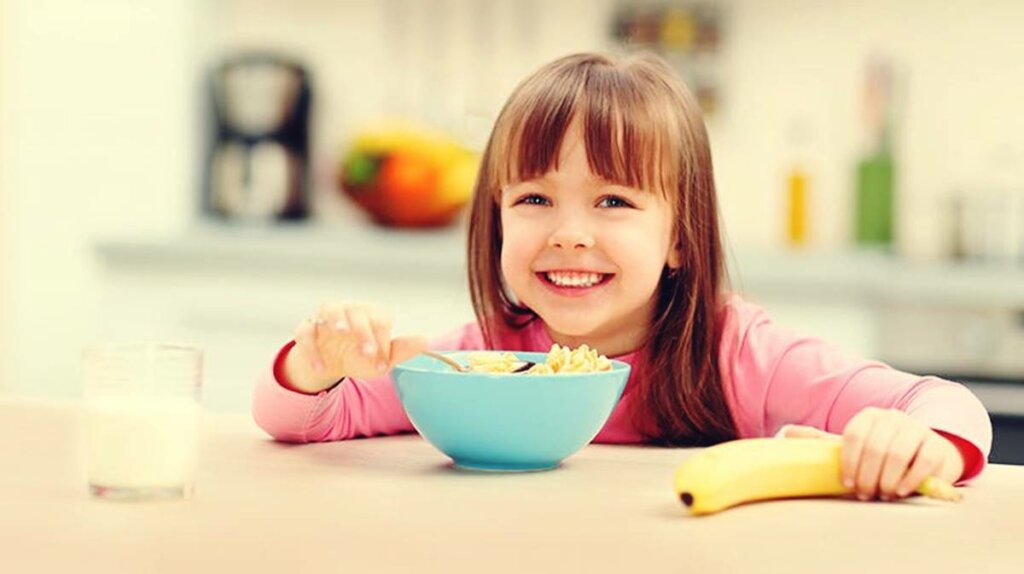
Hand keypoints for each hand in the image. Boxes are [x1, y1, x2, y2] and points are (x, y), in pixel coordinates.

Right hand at [283, 302, 427, 393]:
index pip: (380, 319)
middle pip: (357, 311)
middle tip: (368, 354)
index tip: (383, 364)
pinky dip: (311, 349)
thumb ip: (402, 350)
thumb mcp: (381, 358)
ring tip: (341, 332)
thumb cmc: (360, 356)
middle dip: (363, 331)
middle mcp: (350, 309)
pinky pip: (305, 332)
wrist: (330, 364)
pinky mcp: (307, 328)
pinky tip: (321, 368)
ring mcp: (326, 316)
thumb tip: (425, 341)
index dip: (383, 340)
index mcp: (371, 314)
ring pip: (329, 308)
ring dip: (335, 318)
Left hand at [778, 407, 964, 500]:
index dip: (848, 463)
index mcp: (868, 417)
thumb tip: (786, 434)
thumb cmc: (882, 454)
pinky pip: (922, 461)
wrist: (925, 453)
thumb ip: (825, 442)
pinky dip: (909, 479)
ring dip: (887, 480)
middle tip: (866, 495)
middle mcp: (892, 418)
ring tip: (883, 494)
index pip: (853, 436)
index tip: (847, 484)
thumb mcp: (855, 447)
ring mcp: (916, 429)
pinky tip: (900, 491)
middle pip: (875, 447)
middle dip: (868, 476)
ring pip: (897, 453)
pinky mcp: (937, 445)